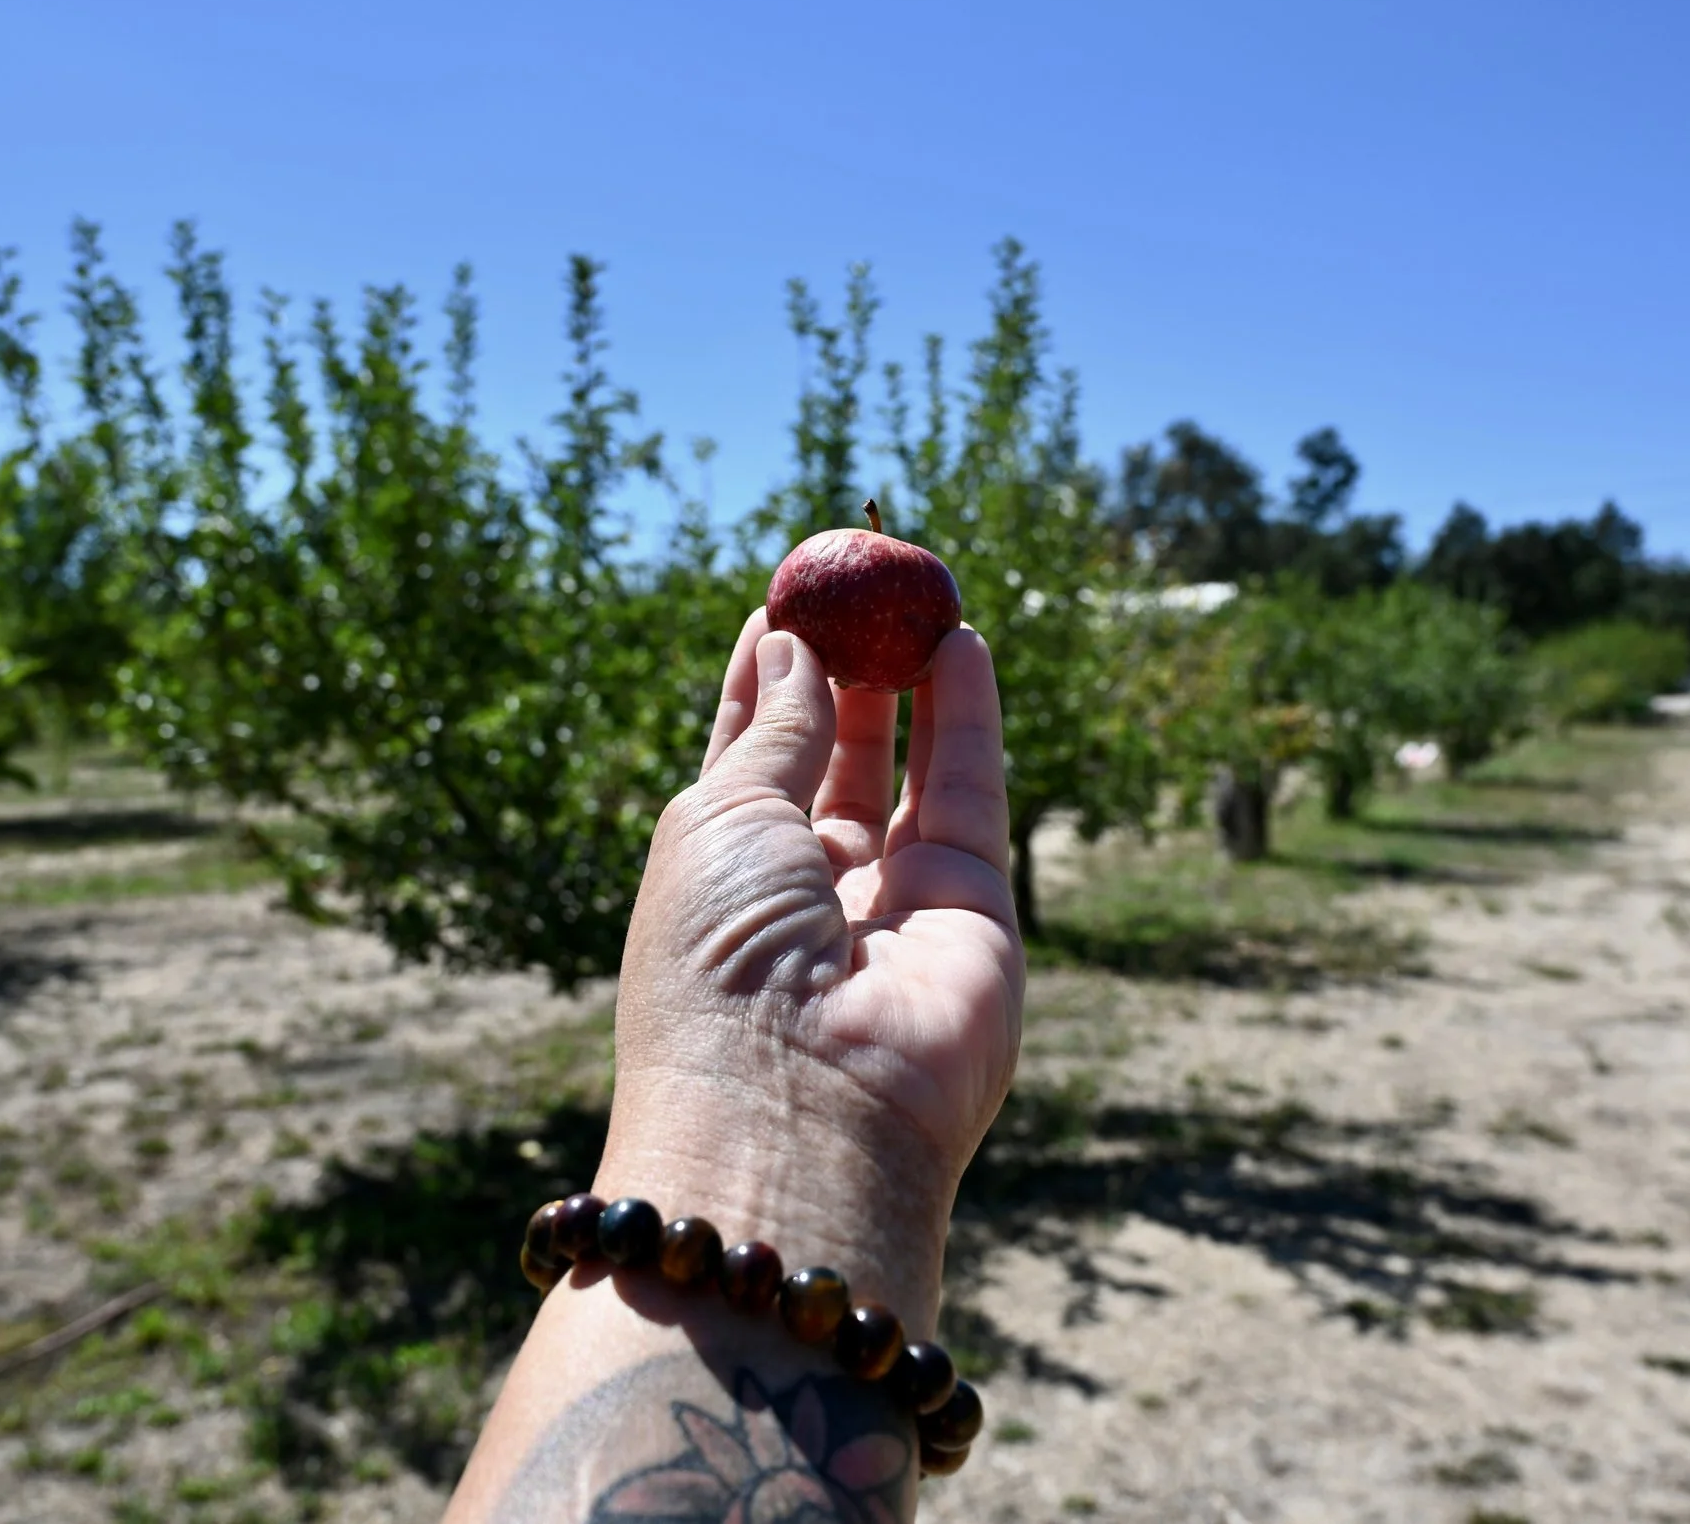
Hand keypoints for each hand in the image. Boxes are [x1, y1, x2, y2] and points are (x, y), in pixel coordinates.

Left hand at [597, 609, 1023, 1324]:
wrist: (796, 1108)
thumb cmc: (716, 962)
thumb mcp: (720, 820)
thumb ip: (773, 729)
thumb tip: (791, 646)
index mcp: (720, 876)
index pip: (747, 757)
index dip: (766, 677)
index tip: (784, 599)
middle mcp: (807, 891)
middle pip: (834, 758)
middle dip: (846, 669)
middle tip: (859, 582)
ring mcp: (893, 906)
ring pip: (909, 771)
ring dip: (910, 682)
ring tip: (912, 594)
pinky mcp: (973, 912)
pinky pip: (973, 796)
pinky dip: (970, 719)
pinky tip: (960, 643)